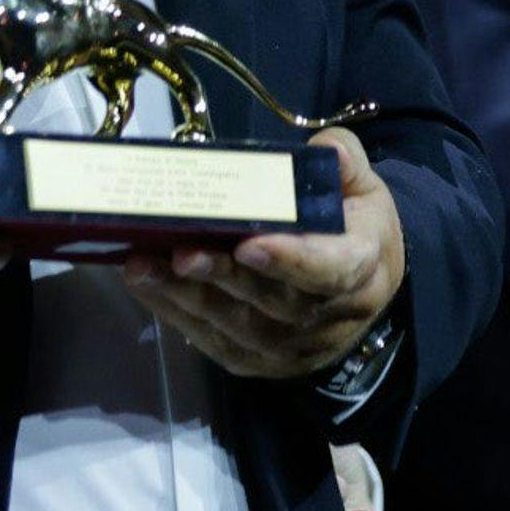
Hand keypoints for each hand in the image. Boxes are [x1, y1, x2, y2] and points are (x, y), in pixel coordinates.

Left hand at [121, 127, 403, 379]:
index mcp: (362, 267)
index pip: (329, 271)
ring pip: (236, 327)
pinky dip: (177, 314)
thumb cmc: (356, 226)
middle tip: (178, 253)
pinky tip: (147, 286)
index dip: (289, 261)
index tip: (248, 243)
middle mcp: (329, 317)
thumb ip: (344, 162)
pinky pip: (215, 341)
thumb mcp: (363, 187)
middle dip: (221, 278)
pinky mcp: (260, 360)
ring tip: (143, 266)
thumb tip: (326, 150)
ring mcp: (292, 347)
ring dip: (186, 298)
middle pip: (271, 302)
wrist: (366, 289)